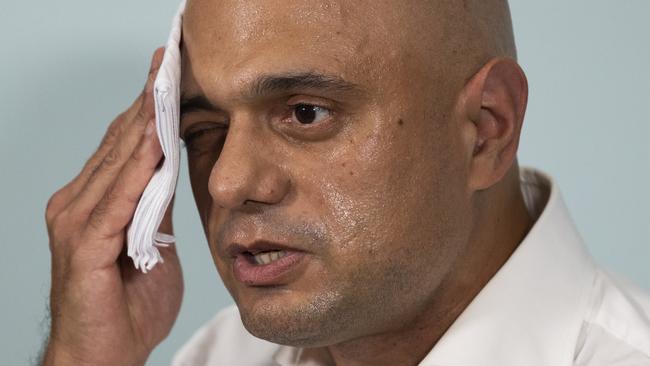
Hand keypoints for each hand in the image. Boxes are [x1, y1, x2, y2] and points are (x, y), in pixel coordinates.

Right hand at [42, 48, 183, 365]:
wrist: (104, 355)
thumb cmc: (128, 307)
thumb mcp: (153, 245)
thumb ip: (156, 207)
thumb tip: (170, 171)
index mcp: (94, 203)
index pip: (124, 146)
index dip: (147, 110)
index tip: (168, 76)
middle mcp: (78, 204)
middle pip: (118, 143)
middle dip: (146, 103)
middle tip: (168, 63)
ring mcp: (76, 221)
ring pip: (116, 162)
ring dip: (143, 123)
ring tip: (166, 86)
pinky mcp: (82, 244)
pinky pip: (117, 198)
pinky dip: (137, 166)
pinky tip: (155, 140)